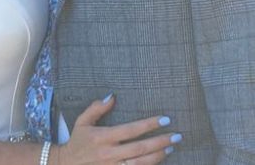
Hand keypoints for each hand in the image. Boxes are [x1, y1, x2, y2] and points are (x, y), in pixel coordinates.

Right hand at [53, 94, 178, 164]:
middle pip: (140, 149)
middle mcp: (110, 153)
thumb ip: (97, 108)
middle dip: (160, 142)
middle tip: (176, 136)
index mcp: (103, 137)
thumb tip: (113, 96)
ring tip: (171, 148)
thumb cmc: (77, 141)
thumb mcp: (82, 121)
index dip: (149, 125)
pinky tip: (159, 160)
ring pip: (140, 163)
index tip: (165, 119)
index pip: (131, 130)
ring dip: (158, 156)